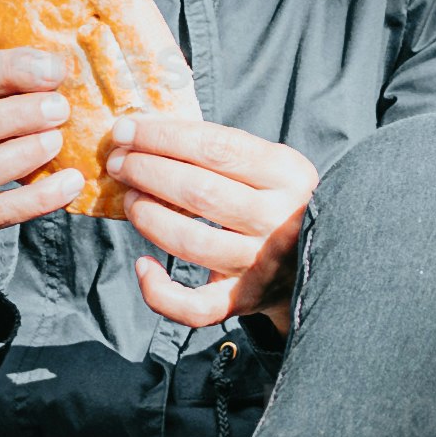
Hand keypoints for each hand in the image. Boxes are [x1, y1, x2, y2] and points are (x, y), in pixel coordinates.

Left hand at [101, 108, 323, 329]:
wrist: (316, 259)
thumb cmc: (273, 198)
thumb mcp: (268, 164)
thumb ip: (220, 148)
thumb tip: (145, 129)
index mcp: (288, 174)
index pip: (217, 147)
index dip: (164, 136)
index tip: (126, 129)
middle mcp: (278, 219)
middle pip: (199, 192)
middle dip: (146, 171)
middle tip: (118, 162)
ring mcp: (261, 263)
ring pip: (191, 243)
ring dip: (148, 216)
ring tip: (129, 199)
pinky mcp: (243, 300)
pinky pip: (194, 306)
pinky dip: (160, 291)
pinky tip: (143, 265)